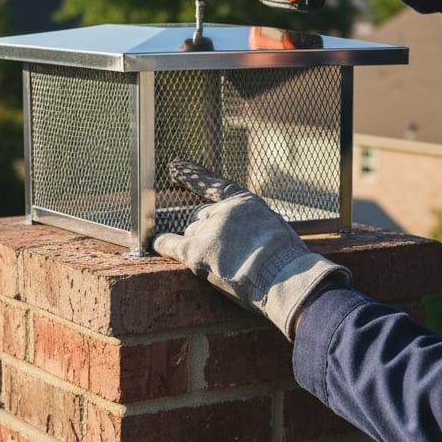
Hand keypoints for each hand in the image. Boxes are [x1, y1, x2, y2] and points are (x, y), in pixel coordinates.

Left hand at [153, 160, 350, 339]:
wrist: (284, 275)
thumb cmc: (287, 262)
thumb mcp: (277, 232)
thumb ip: (254, 230)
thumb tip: (243, 243)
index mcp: (245, 202)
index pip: (214, 185)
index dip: (194, 177)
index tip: (177, 166)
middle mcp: (222, 210)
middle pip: (201, 218)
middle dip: (209, 234)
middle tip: (229, 256)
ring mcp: (207, 230)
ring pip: (192, 235)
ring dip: (202, 250)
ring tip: (227, 267)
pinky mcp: (195, 250)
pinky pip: (170, 243)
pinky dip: (163, 243)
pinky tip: (154, 242)